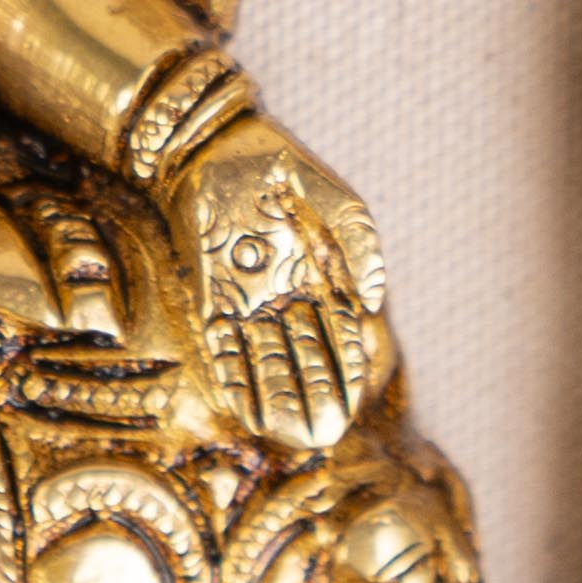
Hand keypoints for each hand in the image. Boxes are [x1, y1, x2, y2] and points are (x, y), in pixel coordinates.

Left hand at [171, 116, 389, 452]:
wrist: (217, 145)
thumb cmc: (285, 169)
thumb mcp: (340, 204)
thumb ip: (362, 251)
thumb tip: (374, 303)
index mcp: (318, 276)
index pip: (338, 334)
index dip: (346, 372)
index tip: (356, 407)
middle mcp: (283, 295)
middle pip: (301, 355)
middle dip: (312, 396)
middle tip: (323, 437)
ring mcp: (245, 296)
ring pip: (263, 357)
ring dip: (274, 396)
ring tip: (286, 434)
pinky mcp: (207, 292)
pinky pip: (221, 342)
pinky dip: (233, 374)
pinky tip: (243, 405)